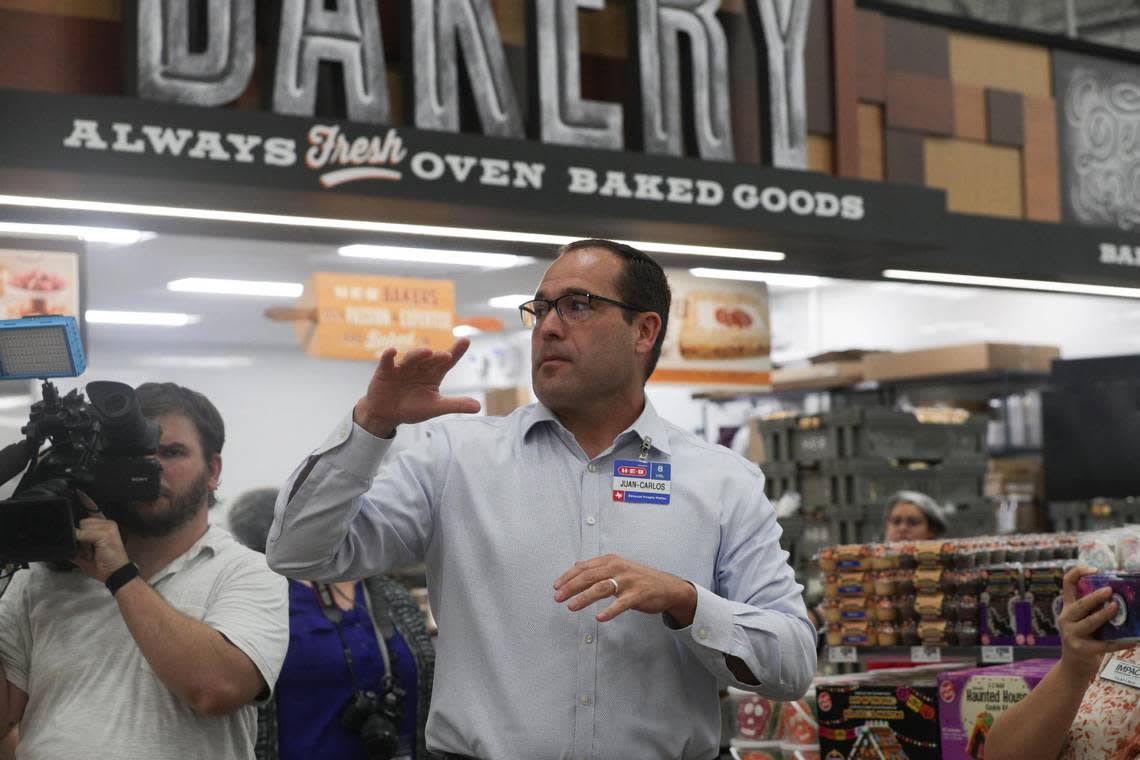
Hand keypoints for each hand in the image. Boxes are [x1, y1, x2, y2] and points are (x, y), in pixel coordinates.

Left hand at [72, 491, 129, 582]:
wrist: (116, 573)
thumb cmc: (102, 564)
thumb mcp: (84, 554)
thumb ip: (75, 544)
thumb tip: (63, 539)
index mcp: (104, 526)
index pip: (92, 509)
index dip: (85, 500)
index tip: (78, 490)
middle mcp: (107, 523)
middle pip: (82, 520)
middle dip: (80, 534)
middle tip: (89, 549)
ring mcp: (108, 527)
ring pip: (83, 526)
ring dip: (82, 540)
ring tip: (92, 551)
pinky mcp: (106, 533)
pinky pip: (85, 533)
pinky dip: (84, 541)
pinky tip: (92, 550)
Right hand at [353, 339, 481, 436]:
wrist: (386, 414)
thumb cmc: (412, 408)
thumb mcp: (435, 408)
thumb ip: (455, 405)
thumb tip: (479, 407)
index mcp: (433, 374)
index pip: (447, 361)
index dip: (457, 351)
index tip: (466, 340)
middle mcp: (420, 367)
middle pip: (430, 359)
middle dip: (437, 356)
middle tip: (446, 355)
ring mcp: (403, 367)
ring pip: (412, 358)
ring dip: (418, 354)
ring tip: (427, 352)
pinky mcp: (386, 370)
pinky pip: (387, 361)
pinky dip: (389, 355)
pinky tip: (392, 351)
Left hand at [553, 554, 696, 623]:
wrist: (667, 587)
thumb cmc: (639, 578)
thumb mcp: (618, 567)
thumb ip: (597, 567)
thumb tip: (576, 565)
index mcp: (611, 560)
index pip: (584, 567)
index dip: (568, 576)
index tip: (556, 586)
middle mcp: (618, 568)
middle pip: (590, 576)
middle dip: (571, 587)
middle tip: (558, 597)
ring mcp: (628, 581)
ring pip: (602, 588)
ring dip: (584, 597)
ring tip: (571, 607)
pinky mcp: (638, 595)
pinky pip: (621, 604)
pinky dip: (610, 611)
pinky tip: (599, 617)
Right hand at [1057, 565, 1132, 680]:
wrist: (1074, 665)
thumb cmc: (1085, 638)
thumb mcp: (1083, 620)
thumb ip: (1093, 609)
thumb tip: (1121, 598)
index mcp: (1068, 607)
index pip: (1068, 583)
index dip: (1078, 572)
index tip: (1094, 570)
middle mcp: (1066, 618)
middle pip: (1080, 604)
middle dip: (1095, 597)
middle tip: (1110, 590)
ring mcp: (1072, 634)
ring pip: (1090, 622)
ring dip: (1104, 615)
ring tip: (1117, 608)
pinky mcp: (1082, 649)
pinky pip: (1104, 645)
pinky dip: (1120, 643)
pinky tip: (1133, 642)